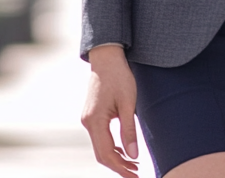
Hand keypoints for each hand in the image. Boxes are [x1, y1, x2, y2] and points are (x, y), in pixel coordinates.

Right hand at [82, 45, 138, 175]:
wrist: (107, 58)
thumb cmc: (119, 77)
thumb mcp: (128, 103)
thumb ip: (129, 130)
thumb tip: (133, 156)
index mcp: (95, 121)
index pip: (106, 154)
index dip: (121, 168)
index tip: (134, 176)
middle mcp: (88, 122)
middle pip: (101, 154)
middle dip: (118, 166)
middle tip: (136, 173)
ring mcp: (88, 119)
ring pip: (100, 146)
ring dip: (116, 157)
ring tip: (134, 163)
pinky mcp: (92, 115)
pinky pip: (100, 137)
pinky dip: (111, 146)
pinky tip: (124, 148)